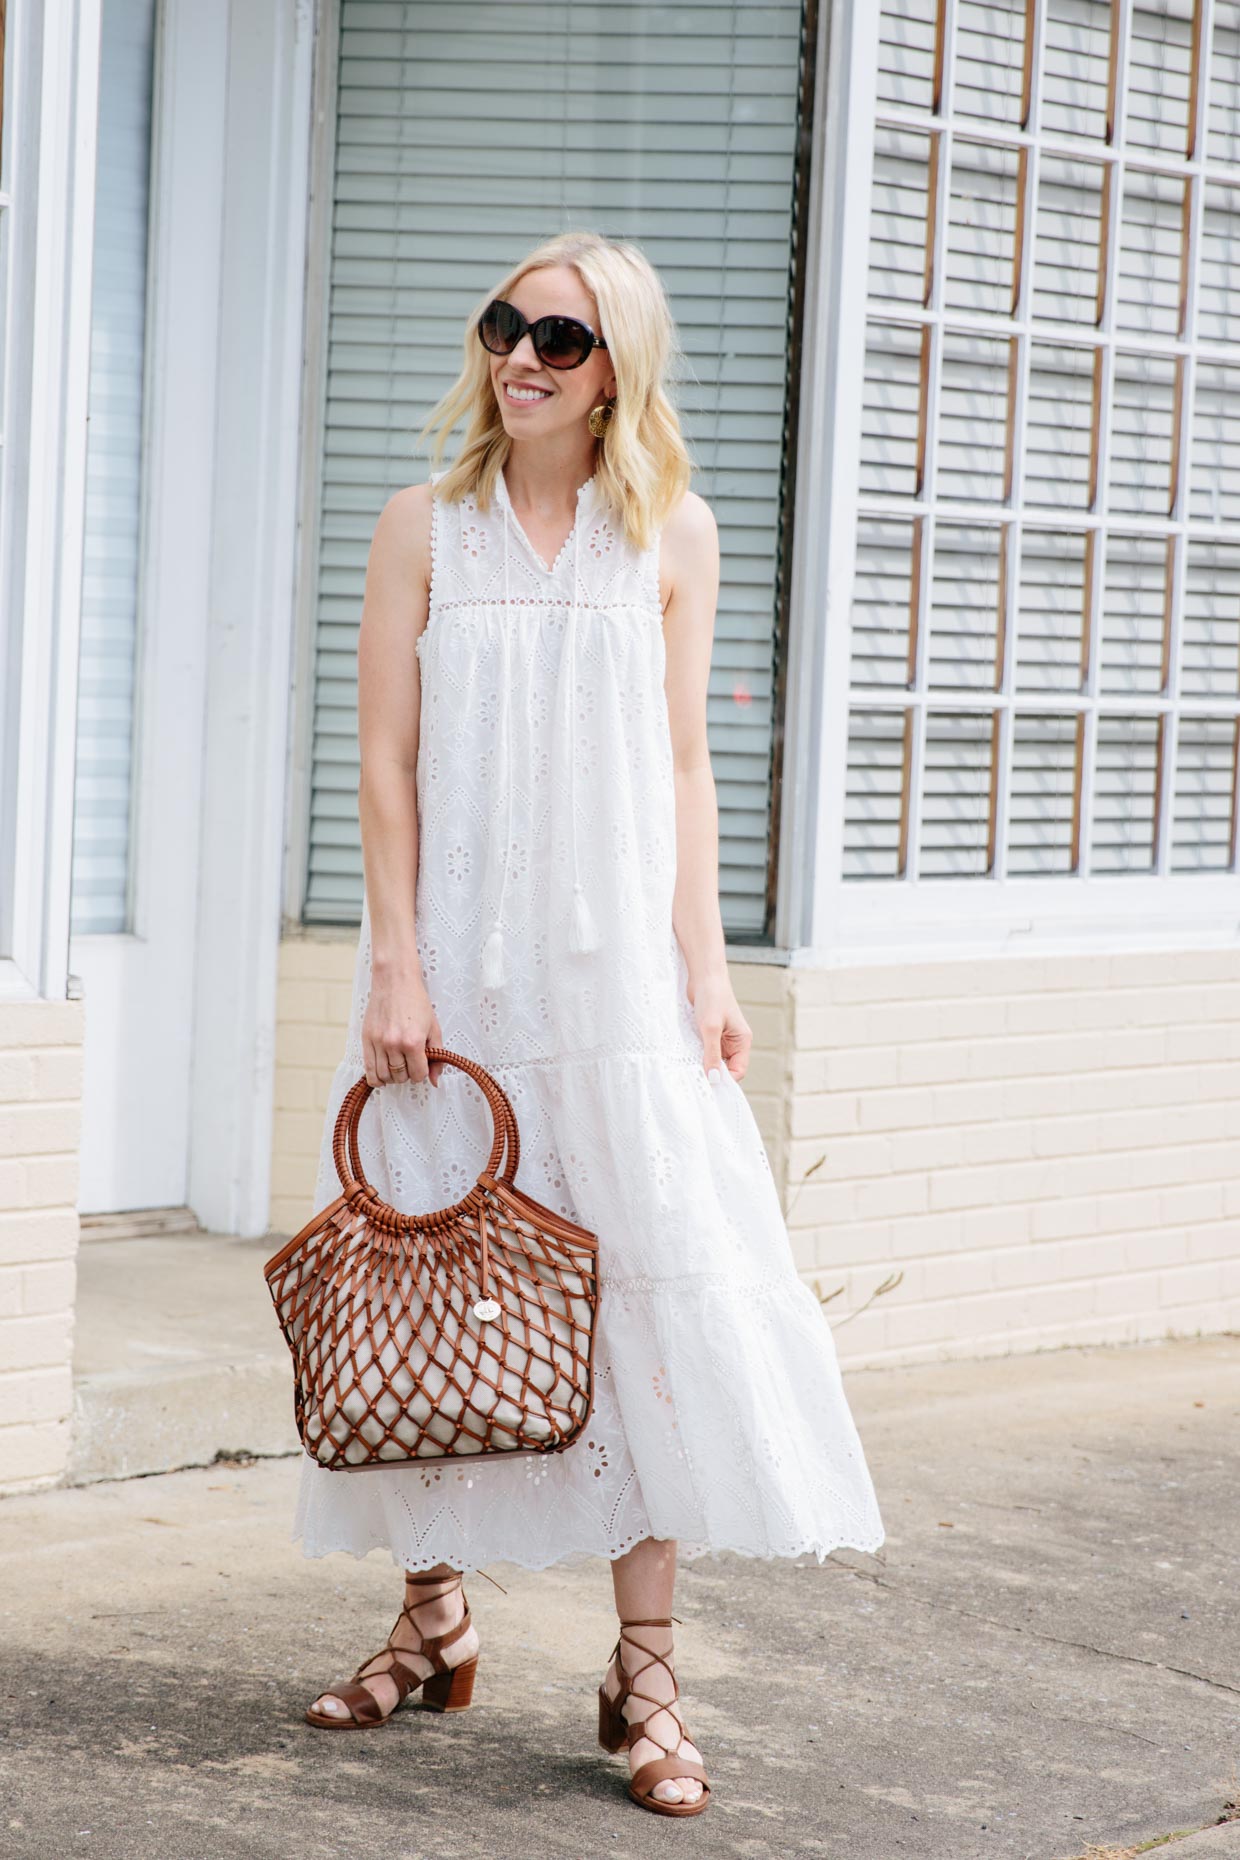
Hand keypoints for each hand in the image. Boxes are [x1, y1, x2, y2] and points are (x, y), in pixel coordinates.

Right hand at [362, 964, 444, 1088]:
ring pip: (384, 1076)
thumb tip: (435, 1081)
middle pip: (400, 1077)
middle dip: (407, 1074)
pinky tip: (381, 1075)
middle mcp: (394, 1044)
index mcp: (413, 1042)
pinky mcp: (366, 1039)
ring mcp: (378, 1042)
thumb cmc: (416, 1002)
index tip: (421, 1065)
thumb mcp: (434, 1028)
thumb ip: (437, 1056)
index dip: (422, 1073)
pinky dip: (375, 1077)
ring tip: (397, 1067)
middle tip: (409, 1063)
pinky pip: (368, 1069)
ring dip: (392, 1077)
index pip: (418, 1074)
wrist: (395, 981)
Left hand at [687, 969, 751, 1082]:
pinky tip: (687, 1054)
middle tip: (696, 1077)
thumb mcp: (710, 1028)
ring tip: (690, 1065)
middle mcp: (734, 1041)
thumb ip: (712, 1054)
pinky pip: (705, 1050)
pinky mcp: (709, 1032)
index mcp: (742, 1041)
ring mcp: (721, 1037)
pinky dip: (697, 1054)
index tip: (708, 1084)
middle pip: (726, 1068)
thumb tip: (714, 1079)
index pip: (738, 1070)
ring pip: (714, 1060)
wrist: (704, 975)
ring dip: (703, 1063)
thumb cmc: (712, 996)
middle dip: (713, 1073)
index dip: (725, 1079)